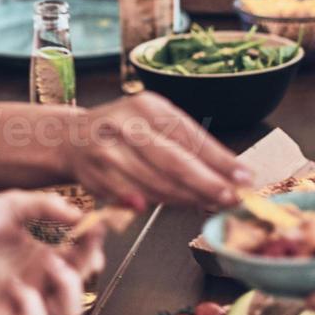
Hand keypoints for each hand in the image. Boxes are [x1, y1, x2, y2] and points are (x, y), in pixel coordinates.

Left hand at [0, 191, 106, 314]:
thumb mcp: (13, 205)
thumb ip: (47, 206)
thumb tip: (82, 214)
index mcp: (42, 252)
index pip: (81, 256)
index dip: (94, 245)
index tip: (96, 226)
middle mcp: (37, 278)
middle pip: (81, 283)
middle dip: (88, 263)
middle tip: (79, 244)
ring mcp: (22, 300)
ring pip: (67, 312)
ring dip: (70, 289)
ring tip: (52, 265)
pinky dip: (33, 305)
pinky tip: (16, 285)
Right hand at [64, 93, 252, 210]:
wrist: (70, 138)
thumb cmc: (124, 133)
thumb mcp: (154, 125)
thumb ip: (188, 148)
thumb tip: (231, 176)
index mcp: (148, 106)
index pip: (191, 135)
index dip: (220, 159)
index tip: (245, 177)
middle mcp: (126, 123)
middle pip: (173, 160)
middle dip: (207, 183)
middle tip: (231, 198)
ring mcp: (108, 148)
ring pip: (154, 182)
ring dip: (184, 199)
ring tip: (207, 206)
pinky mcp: (94, 173)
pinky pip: (130, 194)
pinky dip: (148, 203)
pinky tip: (163, 207)